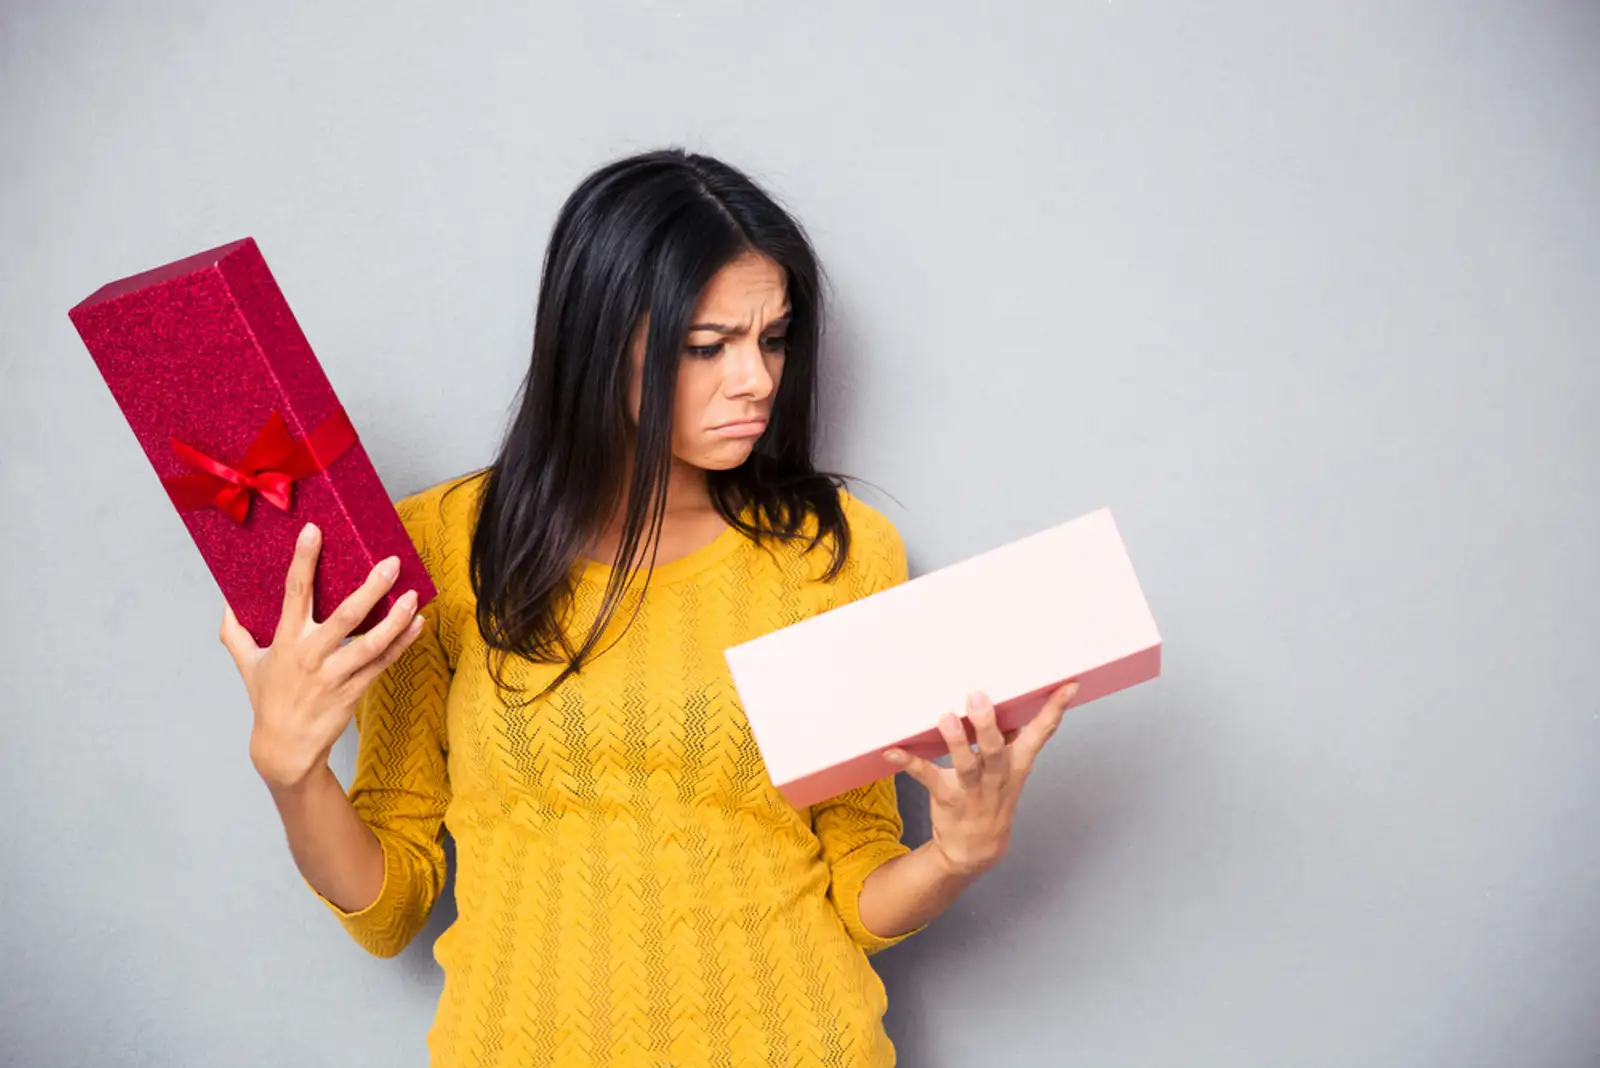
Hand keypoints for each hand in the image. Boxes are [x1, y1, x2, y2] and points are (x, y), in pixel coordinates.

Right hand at [218, 523, 425, 792]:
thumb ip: (235, 631)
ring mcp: (335, 675)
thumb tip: (227, 601)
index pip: (295, 593)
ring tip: (413, 596)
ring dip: (396, 619)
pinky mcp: (354, 690)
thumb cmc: (268, 700)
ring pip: (371, 643)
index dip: (304, 560)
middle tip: (391, 562)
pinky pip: (382, 663)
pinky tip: (417, 624)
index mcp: (286, 641)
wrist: (285, 748)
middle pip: (345, 616)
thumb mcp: (247, 664)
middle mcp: (311, 655)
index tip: (314, 531)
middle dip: (371, 587)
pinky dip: (402, 644)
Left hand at [883, 681, 1077, 877]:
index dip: (1054, 710)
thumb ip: (1010, 737)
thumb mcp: (1010, 769)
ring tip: (946, 718)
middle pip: (996, 750)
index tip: (1066, 685)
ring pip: (966, 765)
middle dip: (988, 725)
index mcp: (1017, 764)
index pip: (1041, 734)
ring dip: (956, 742)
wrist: (977, 850)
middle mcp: (997, 777)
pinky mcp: (946, 797)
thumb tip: (1010, 699)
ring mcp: (972, 790)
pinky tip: (892, 750)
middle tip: (978, 697)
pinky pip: (926, 777)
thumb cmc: (993, 797)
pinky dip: (908, 763)